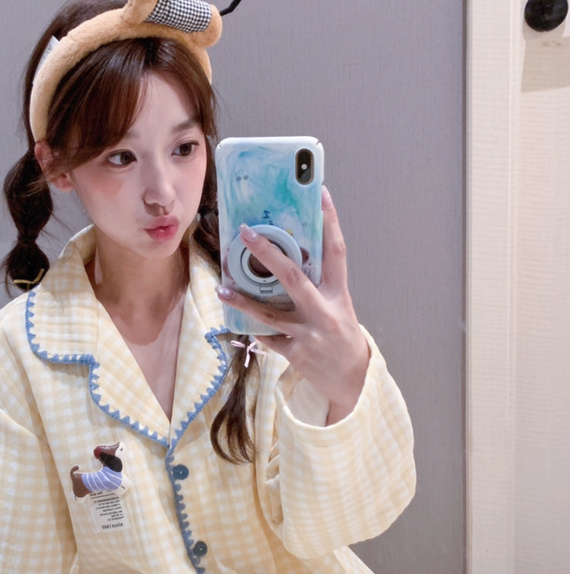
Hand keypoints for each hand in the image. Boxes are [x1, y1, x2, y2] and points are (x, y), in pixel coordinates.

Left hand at [217, 188, 368, 423]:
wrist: (351, 379)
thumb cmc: (341, 336)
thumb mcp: (338, 306)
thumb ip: (317, 286)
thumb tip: (285, 260)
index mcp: (339, 294)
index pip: (337, 251)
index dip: (330, 222)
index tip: (321, 194)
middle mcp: (324, 311)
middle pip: (293, 276)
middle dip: (267, 252)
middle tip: (246, 233)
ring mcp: (308, 334)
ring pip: (269, 314)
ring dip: (242, 301)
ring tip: (222, 289)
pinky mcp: (295, 353)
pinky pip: (267, 338)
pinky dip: (255, 329)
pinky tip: (240, 321)